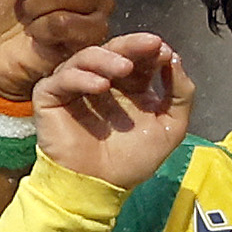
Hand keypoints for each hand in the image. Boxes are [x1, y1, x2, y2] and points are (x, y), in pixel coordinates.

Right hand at [32, 32, 190, 189]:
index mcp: (128, 86)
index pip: (137, 57)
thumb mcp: (170, 128)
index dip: (149, 50)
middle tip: (149, 44)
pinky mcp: (51, 96)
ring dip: (107, 58)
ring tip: (125, 67)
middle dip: (132, 45)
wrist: (99, 187)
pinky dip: (82, 77)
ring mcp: (75, 87)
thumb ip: (180, 95)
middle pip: (114, 50)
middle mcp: (101, 81)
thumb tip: (175, 59)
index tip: (163, 51)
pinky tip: (101, 86)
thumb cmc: (130, 162)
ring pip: (86, 58)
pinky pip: (62, 78)